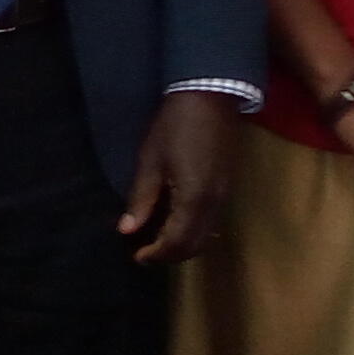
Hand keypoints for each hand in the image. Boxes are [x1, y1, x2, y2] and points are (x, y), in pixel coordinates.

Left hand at [118, 90, 239, 263]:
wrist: (210, 97)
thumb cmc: (175, 126)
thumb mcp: (151, 160)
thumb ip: (141, 198)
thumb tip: (126, 230)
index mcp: (193, 199)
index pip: (176, 242)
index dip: (156, 254)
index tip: (137, 257)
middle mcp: (214, 203)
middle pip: (195, 244)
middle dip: (170, 255)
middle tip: (146, 253)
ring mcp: (224, 195)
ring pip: (206, 235)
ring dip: (184, 245)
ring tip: (158, 241)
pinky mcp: (227, 187)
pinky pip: (212, 221)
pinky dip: (195, 231)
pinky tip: (177, 223)